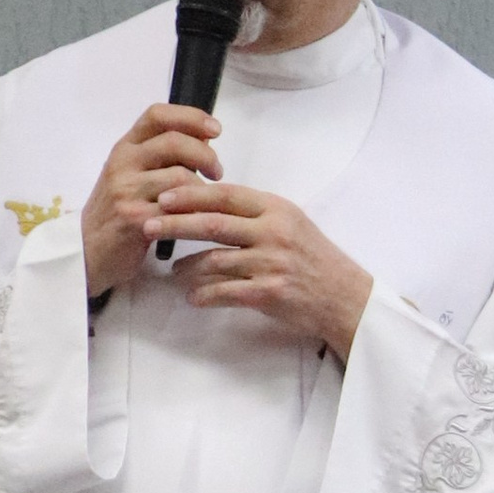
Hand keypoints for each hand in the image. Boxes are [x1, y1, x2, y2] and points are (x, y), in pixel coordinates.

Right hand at [83, 103, 224, 295]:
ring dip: (203, 190)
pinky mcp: (134, 219)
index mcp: (125, 148)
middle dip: (205, 155)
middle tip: (217, 172)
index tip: (216, 129)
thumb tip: (204, 138)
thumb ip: (162, 156)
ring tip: (207, 202)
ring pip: (180, 177)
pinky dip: (195, 214)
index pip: (157, 115)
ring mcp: (127, 190)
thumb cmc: (117, 211)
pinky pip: (176, 210)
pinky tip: (199, 220)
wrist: (87, 250)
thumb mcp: (132, 175)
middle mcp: (123, 163)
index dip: (191, 117)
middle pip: (174, 142)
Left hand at [168, 185, 375, 360]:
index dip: (189, 195)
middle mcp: (272, 232)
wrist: (345, 297)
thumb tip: (212, 204)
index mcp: (275, 209)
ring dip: (186, 267)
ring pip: (215, 260)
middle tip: (148, 225)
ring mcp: (271, 263)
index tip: (163, 196)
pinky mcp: (269, 292)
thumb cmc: (315, 259)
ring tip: (171, 271)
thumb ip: (255, 214)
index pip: (224, 195)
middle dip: (175, 224)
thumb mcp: (290, 224)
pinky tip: (192, 297)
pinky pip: (226, 292)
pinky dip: (205, 295)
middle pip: (212, 224)